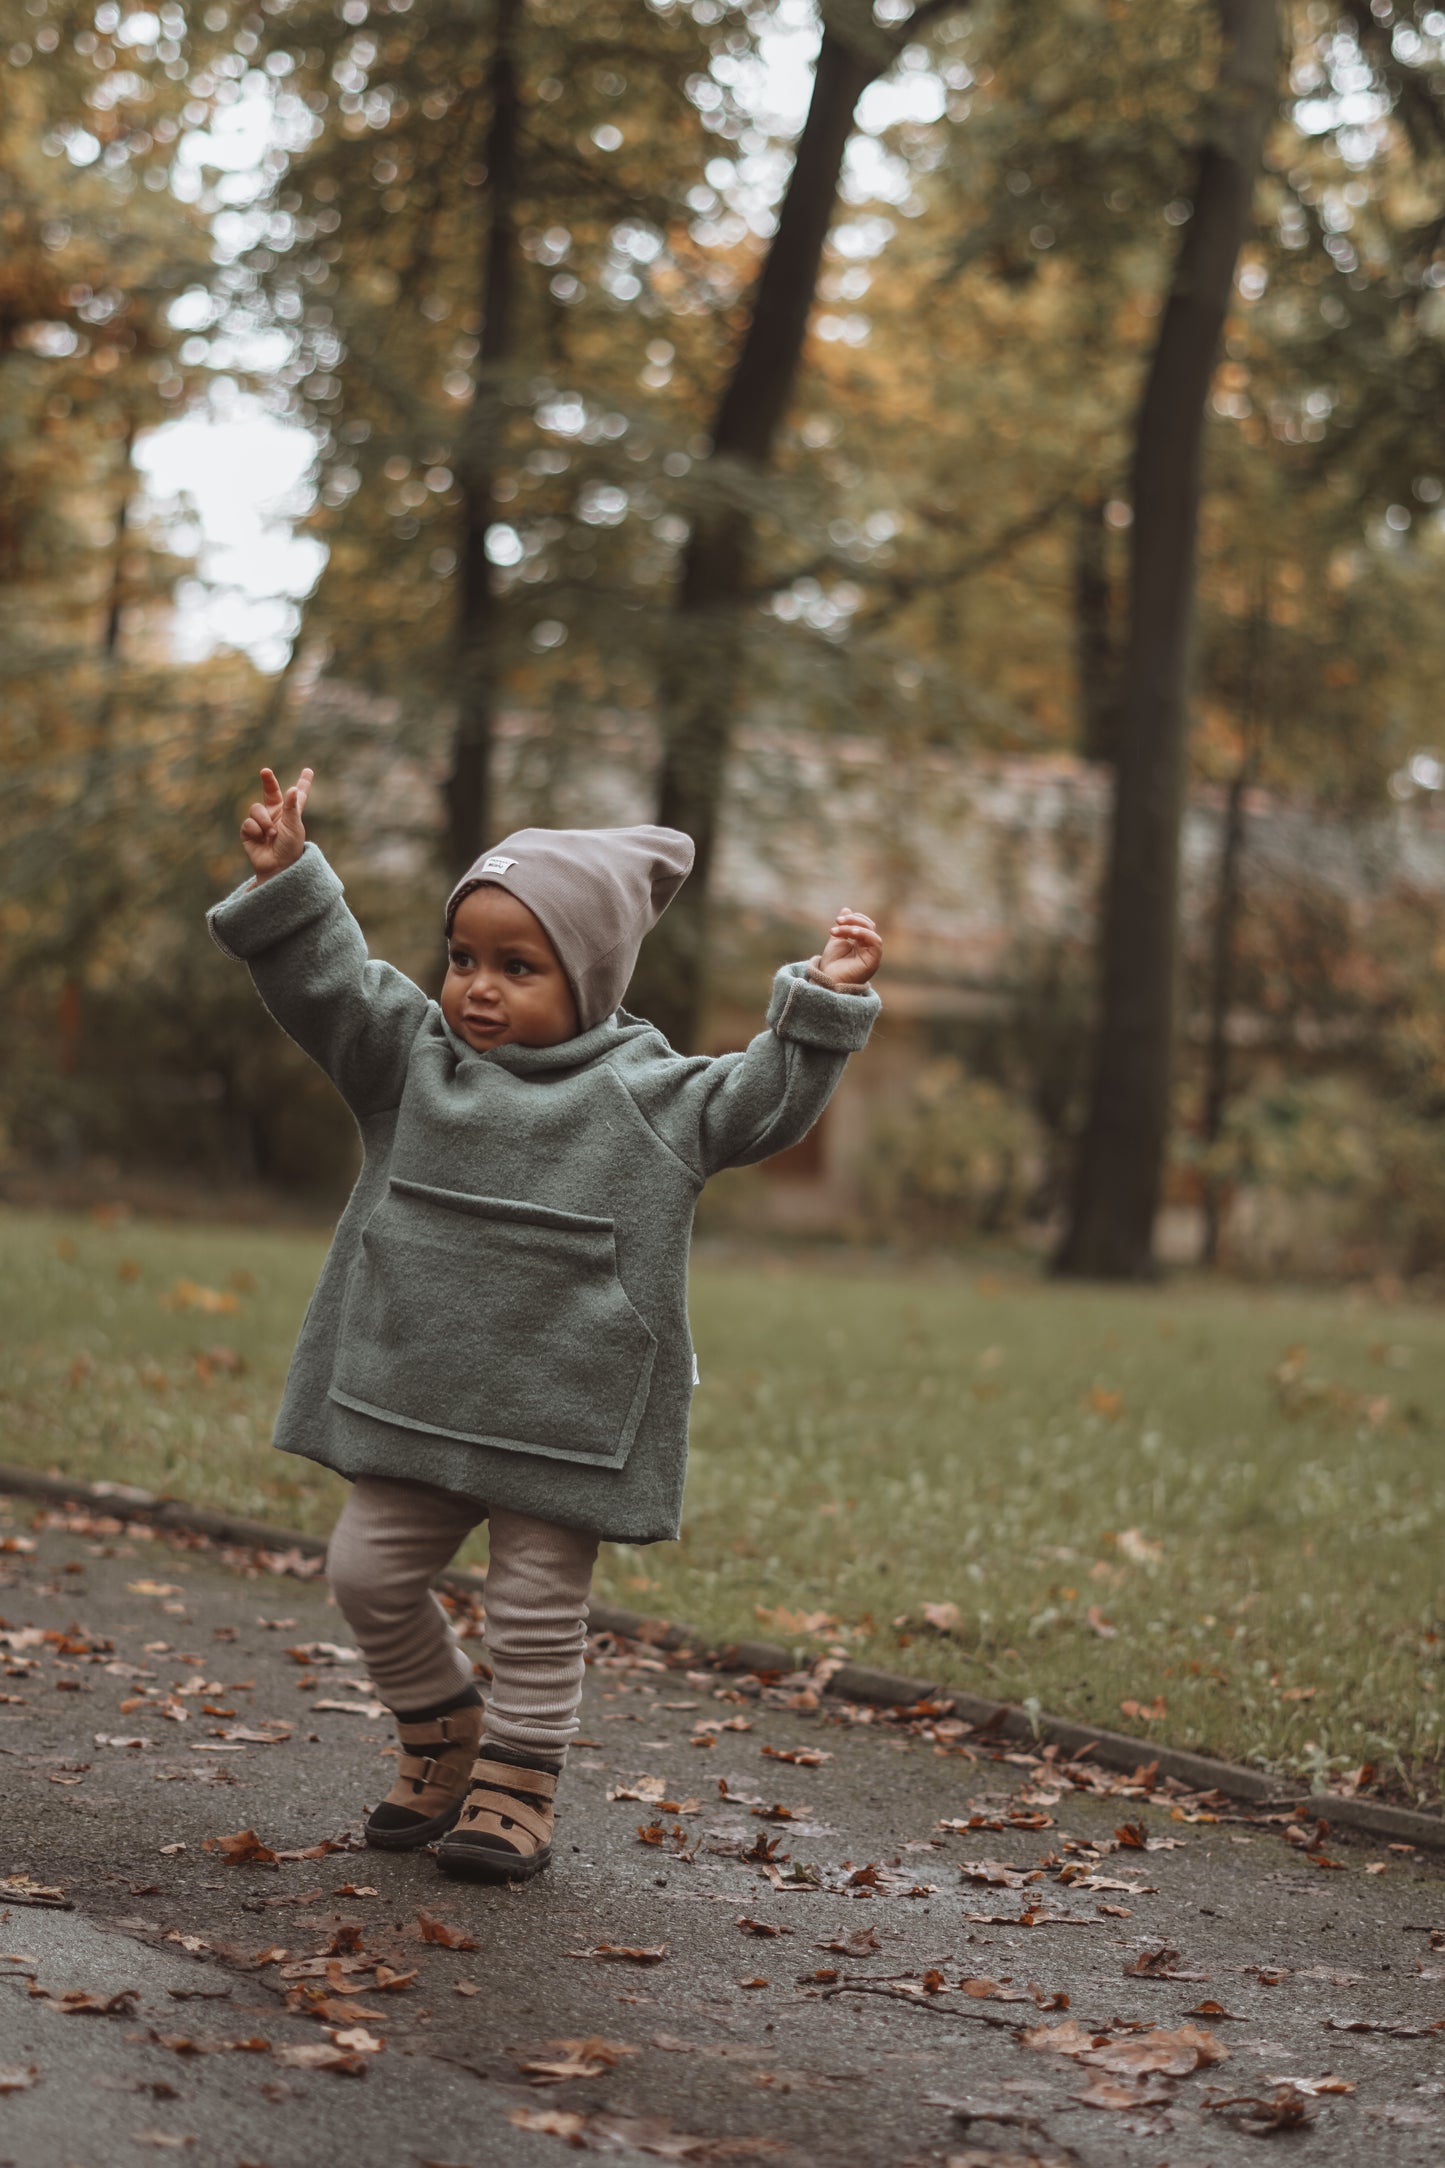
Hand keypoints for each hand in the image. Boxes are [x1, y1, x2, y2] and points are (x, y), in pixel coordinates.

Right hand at [241, 766, 312, 883]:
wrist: (277, 867)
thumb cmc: (290, 848)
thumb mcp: (294, 827)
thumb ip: (292, 807)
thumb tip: (292, 788)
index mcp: (291, 813)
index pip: (298, 795)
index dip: (303, 783)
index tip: (308, 771)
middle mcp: (276, 814)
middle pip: (270, 792)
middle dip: (268, 781)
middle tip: (266, 771)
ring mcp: (261, 822)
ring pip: (256, 808)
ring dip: (263, 820)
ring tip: (272, 834)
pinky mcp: (249, 831)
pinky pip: (248, 822)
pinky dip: (256, 830)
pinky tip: (261, 839)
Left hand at [814, 907, 881, 986]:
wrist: (827, 982)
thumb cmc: (831, 966)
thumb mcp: (836, 942)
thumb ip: (842, 927)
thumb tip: (846, 909)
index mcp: (861, 944)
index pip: (864, 925)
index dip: (853, 919)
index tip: (837, 921)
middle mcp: (869, 948)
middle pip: (869, 926)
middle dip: (853, 920)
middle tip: (837, 921)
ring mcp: (872, 954)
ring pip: (871, 932)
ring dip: (855, 926)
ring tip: (838, 928)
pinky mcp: (874, 960)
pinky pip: (876, 942)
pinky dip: (865, 934)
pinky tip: (851, 933)